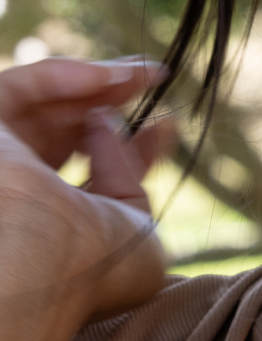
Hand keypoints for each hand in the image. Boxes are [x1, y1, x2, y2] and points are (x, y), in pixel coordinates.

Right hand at [0, 56, 171, 324]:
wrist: (44, 266)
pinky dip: (64, 76)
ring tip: (141, 72)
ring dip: (94, 82)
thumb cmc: (97, 268)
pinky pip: (19, 90)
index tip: (166, 125)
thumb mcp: (138, 229)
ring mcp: (2, 164)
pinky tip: (109, 76)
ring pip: (44, 107)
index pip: (94, 175)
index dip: (131, 146)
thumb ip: (131, 180)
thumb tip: (111, 124)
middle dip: (112, 103)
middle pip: (68, 133)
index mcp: (58, 229)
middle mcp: (23, 196)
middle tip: (152, 80)